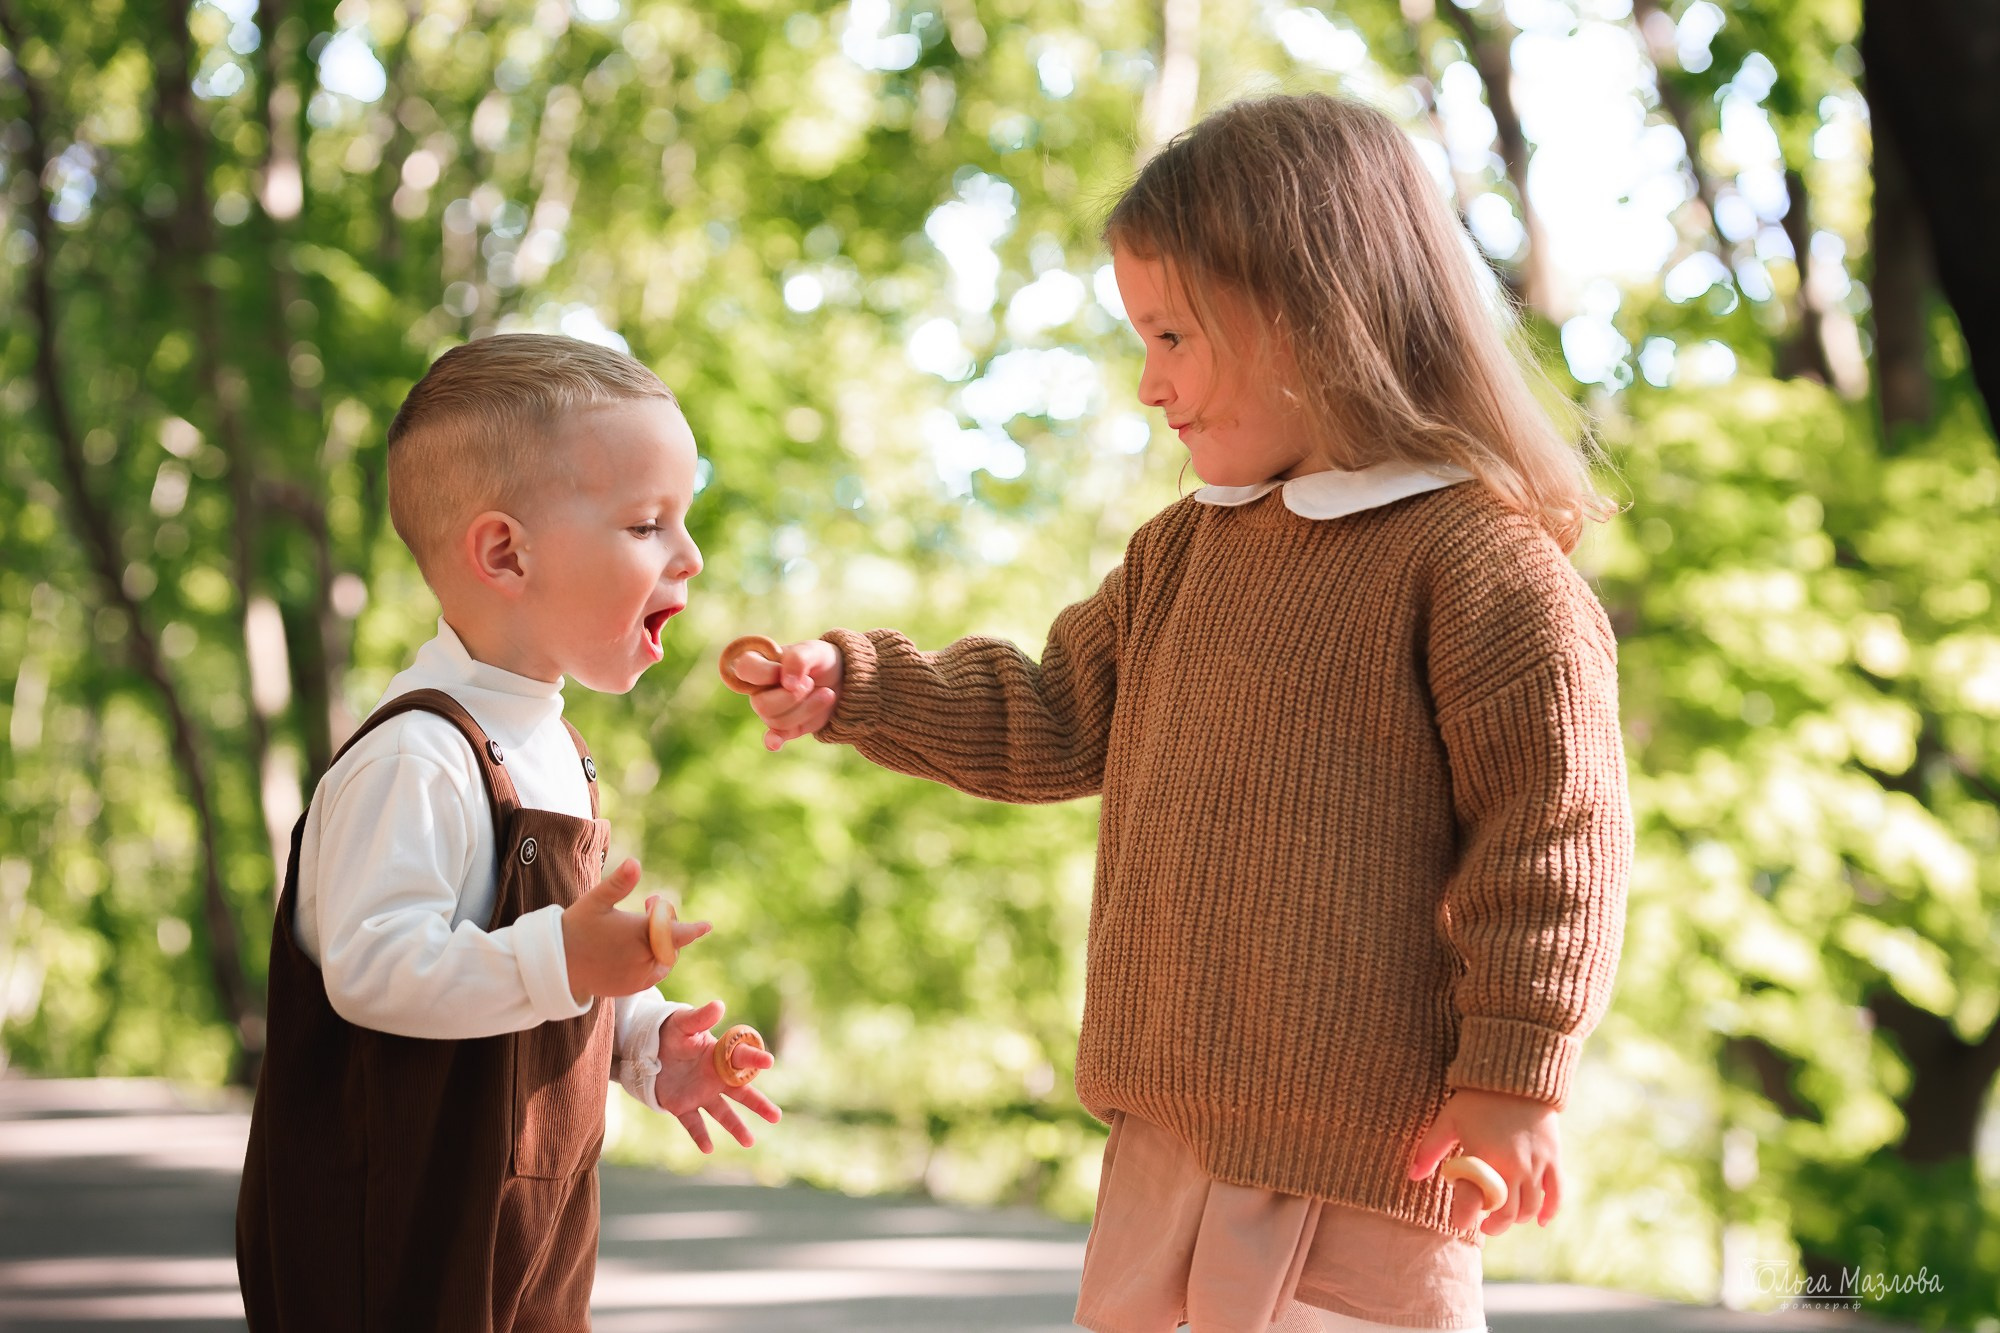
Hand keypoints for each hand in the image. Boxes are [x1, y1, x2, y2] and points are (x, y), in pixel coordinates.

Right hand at [561, 859, 709, 1003]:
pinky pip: (653, 972)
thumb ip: (618, 883)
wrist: (556, 966)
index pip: (676, 933)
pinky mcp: (631, 988)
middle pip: (671, 941)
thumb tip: (635, 863)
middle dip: (666, 922)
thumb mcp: (595, 901)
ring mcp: (638, 976)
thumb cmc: (576, 928)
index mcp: (638, 935)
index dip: (693, 929)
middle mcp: (643, 959)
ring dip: (662, 942)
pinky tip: (637, 945)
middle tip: (650, 902)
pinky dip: (654, 958)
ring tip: (642, 924)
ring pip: (665, 958)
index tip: (707, 926)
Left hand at [653, 999, 782, 1150]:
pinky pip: (693, 1123)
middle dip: (758, 1105)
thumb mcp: (683, 1023)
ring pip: (722, 1113)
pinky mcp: (682, 1105)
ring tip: (749, 1142)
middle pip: (741, 1093)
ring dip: (736, 1127)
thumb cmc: (670, 1032)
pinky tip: (707, 1149)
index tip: (768, 1061)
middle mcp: (715, 1078)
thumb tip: (719, 1005)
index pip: (742, 1059)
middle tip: (776, 1117)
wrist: (647, 1049)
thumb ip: (700, 1017)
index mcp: (720, 1056)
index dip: (755, 1058)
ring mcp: (701, 1093)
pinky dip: (700, 1136)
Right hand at [734, 638, 842, 750]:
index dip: (766, 672)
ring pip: (778, 720)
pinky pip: (773, 737)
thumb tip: (787, 684)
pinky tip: (776, 744)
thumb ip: (798, 659)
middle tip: (811, 682)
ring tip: (826, 693)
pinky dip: (774, 740)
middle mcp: (759, 689)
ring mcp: (770, 710)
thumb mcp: (814, 650)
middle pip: (761, 704)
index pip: (745, 668)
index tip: (786, 670)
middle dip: (793, 696)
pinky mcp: (786, 727)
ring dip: (808, 708)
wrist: (841, 679)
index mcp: (760, 663)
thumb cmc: (820, 659)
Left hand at [1408, 1088, 1560, 1235]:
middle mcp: (1512, 1167)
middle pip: (1507, 1213)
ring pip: (1530, 1207)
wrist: (1517, 1075)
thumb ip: (1429, 1149)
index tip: (1460, 1223)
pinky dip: (1550, 1211)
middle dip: (1495, 1225)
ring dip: (1517, 1219)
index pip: (1474, 1202)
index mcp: (1483, 1158)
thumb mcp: (1448, 1120)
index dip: (1466, 1218)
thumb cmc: (1477, 1098)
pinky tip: (1540, 1221)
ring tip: (1505, 1217)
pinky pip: (1556, 1194)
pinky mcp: (1553, 1158)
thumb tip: (1412, 1176)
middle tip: (1485, 1225)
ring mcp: (1536, 1165)